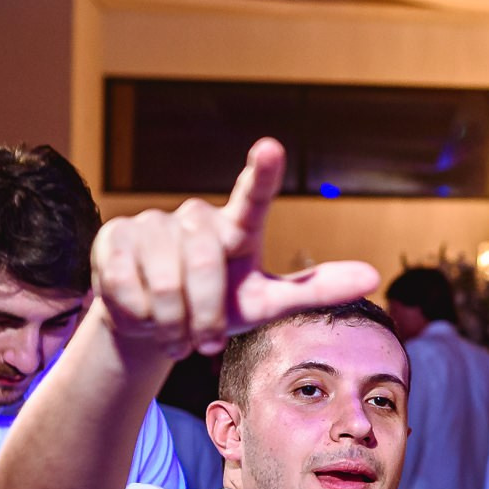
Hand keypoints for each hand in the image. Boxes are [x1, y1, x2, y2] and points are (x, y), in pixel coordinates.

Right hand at [90, 138, 380, 359]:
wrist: (154, 325)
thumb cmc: (219, 308)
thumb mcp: (266, 304)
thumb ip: (316, 290)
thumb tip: (373, 276)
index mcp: (237, 230)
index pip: (251, 199)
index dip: (260, 174)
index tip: (270, 147)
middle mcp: (196, 219)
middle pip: (205, 267)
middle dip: (203, 316)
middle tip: (199, 341)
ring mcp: (152, 223)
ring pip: (165, 282)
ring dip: (170, 322)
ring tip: (172, 330)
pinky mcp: (114, 236)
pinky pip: (125, 285)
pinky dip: (136, 315)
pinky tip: (140, 313)